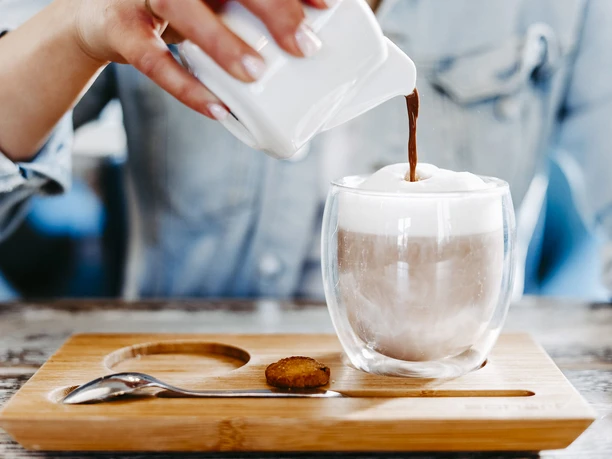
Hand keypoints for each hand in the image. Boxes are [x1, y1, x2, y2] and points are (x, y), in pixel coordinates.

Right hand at [70, 0, 331, 118]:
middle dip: (271, 8)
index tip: (328, 4)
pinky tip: (217, 110)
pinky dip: (185, 87)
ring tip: (256, 74)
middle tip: (304, 45)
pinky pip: (151, 60)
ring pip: (181, 8)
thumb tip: (307, 49)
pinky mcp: (120, 29)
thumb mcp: (212, 4)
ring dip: (222, 42)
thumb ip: (247, 16)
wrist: (100, 15)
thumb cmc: (175, 12)